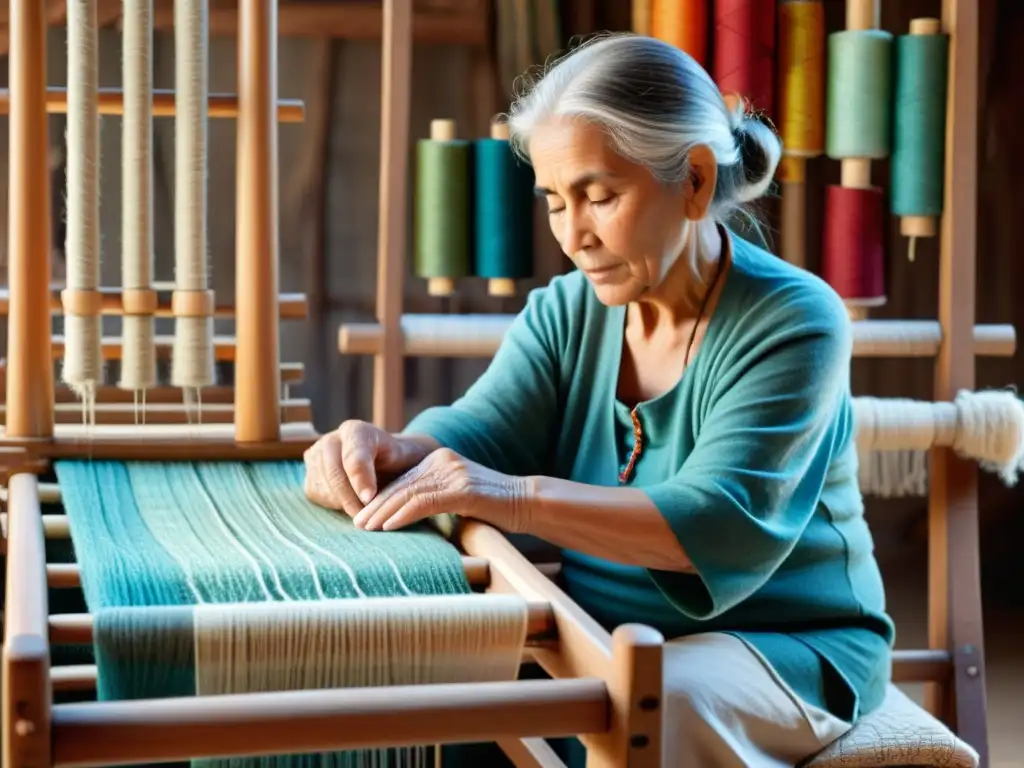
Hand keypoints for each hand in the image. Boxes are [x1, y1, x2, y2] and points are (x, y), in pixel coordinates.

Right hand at [303, 420, 435, 517]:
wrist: (386, 462)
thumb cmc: (401, 462)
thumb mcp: (407, 461)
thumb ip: (398, 469)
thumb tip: (376, 493)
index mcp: (357, 430)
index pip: (353, 455)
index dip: (360, 478)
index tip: (369, 498)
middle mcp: (332, 439)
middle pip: (333, 471)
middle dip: (350, 498)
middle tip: (368, 517)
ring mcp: (316, 455)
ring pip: (323, 485)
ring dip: (344, 503)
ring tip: (366, 511)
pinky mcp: (310, 474)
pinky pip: (316, 493)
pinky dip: (335, 504)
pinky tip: (352, 504)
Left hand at [352, 447, 529, 532]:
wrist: (528, 502)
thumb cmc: (495, 507)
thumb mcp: (459, 497)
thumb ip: (435, 498)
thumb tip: (405, 516)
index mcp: (439, 459)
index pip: (403, 480)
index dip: (381, 498)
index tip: (362, 516)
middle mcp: (443, 461)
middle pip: (401, 485)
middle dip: (376, 505)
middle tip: (356, 524)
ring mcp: (453, 473)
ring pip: (409, 493)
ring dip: (383, 512)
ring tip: (366, 528)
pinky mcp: (463, 489)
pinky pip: (425, 502)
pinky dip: (403, 515)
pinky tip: (389, 526)